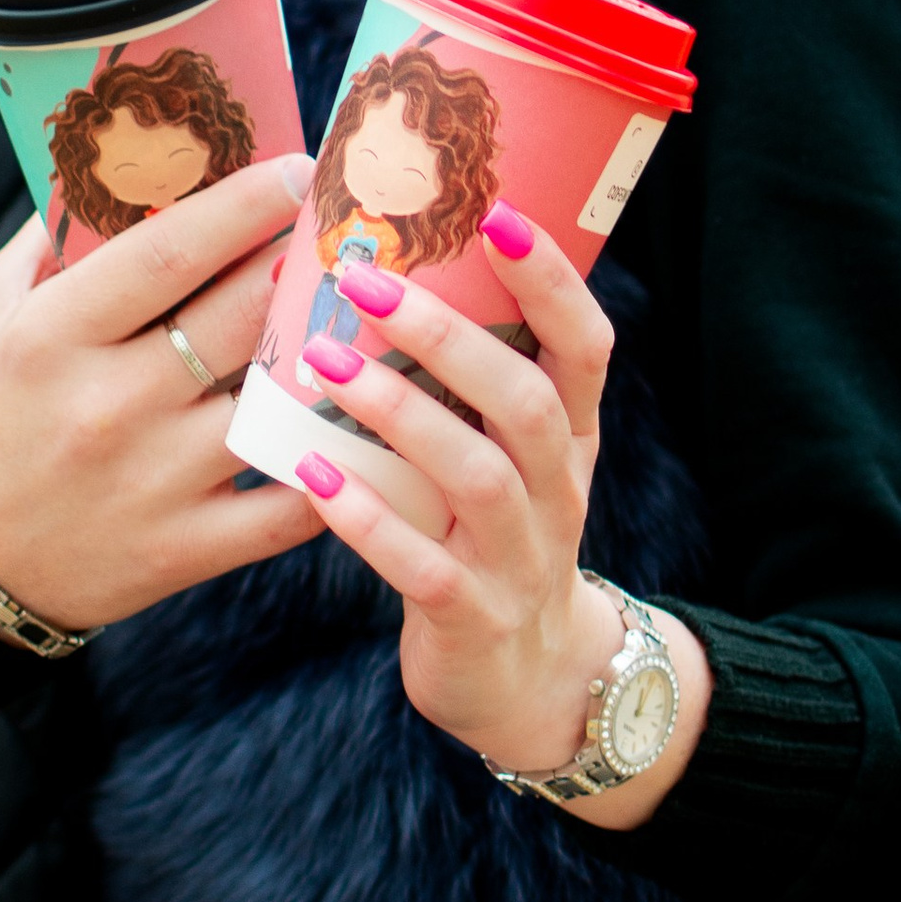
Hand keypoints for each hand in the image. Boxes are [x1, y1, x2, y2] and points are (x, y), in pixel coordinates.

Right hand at [0, 155, 320, 633]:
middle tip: (339, 234)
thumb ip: (50, 240)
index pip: (169, 251)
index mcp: (53, 336)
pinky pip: (290, 505)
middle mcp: (107, 404)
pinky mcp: (187, 548)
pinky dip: (333, 470)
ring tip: (358, 322)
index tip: (297, 171)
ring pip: (275, 403)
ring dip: (328, 359)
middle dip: (300, 263)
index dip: (245, 204)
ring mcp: (154, 481)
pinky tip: (355, 431)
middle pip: (239, 314)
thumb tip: (119, 165)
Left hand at [288, 207, 709, 828]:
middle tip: (366, 280)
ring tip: (324, 364)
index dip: (551, 282)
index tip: (496, 215)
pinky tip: (315, 477)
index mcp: (570, 440)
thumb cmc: (492, 541)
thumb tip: (390, 271)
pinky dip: (371, 521)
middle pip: (527, 402)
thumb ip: (469, 389)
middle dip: (450, 338)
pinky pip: (424, 567)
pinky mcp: (472, 618)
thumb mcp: (506, 462)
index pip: (585, 347)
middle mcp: (558, 491)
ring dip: (401, 415)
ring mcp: (521, 559)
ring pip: (478, 477)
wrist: (528, 686)